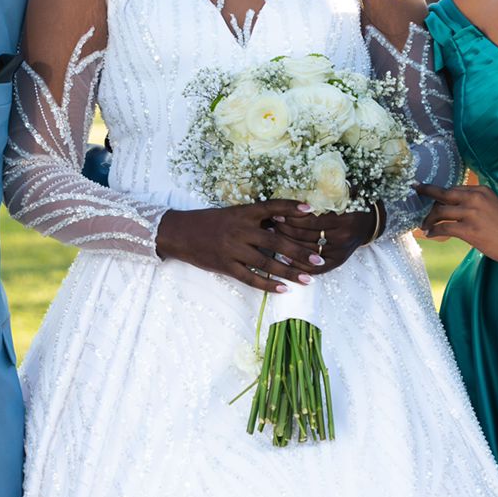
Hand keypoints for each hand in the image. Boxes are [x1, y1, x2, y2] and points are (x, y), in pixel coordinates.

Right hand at [155, 201, 311, 293]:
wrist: (178, 232)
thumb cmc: (207, 222)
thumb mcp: (231, 213)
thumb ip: (254, 218)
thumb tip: (282, 222)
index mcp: (242, 213)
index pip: (272, 207)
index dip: (291, 207)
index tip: (311, 210)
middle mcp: (240, 229)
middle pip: (276, 241)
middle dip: (299, 251)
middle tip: (319, 259)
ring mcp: (233, 249)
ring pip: (267, 262)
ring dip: (289, 272)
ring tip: (308, 278)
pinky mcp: (225, 266)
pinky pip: (251, 278)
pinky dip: (268, 284)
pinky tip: (283, 289)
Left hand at [266, 206, 377, 273]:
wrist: (369, 222)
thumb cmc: (351, 204)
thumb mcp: (341, 195)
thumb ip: (323, 194)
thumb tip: (295, 195)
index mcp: (343, 220)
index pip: (311, 221)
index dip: (291, 218)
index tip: (275, 213)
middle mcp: (342, 238)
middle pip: (306, 237)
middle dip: (285, 231)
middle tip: (270, 225)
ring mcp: (340, 252)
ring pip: (307, 252)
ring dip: (287, 246)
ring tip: (272, 239)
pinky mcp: (338, 262)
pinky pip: (315, 268)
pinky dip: (299, 265)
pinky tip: (284, 259)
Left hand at [418, 182, 497, 262]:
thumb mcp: (492, 206)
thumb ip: (475, 203)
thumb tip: (455, 208)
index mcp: (480, 191)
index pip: (452, 188)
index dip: (436, 191)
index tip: (424, 189)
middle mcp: (474, 198)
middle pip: (443, 195)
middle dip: (426, 194)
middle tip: (415, 195)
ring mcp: (471, 213)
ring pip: (440, 211)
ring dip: (429, 219)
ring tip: (424, 226)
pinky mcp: (469, 230)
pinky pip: (444, 228)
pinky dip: (434, 231)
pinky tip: (430, 234)